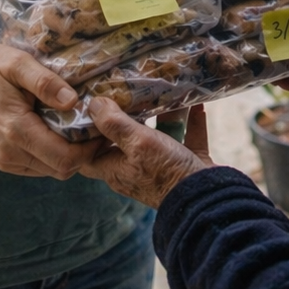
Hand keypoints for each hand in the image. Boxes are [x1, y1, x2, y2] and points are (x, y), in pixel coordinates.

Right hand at [0, 44, 102, 179]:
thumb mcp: (17, 63)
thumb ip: (45, 82)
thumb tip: (73, 101)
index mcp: (17, 130)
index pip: (65, 158)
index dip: (90, 149)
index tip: (103, 129)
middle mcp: (11, 152)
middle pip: (62, 169)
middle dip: (85, 154)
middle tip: (98, 129)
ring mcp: (6, 159)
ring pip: (52, 171)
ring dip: (71, 155)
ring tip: (82, 129)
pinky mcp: (5, 160)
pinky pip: (39, 166)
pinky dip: (55, 155)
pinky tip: (60, 133)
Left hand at [80, 98, 214, 208]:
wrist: (206, 200)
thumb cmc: (167, 173)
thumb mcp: (138, 143)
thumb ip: (115, 124)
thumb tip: (93, 104)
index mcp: (115, 168)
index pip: (87, 153)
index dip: (82, 134)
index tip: (85, 108)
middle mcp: (135, 169)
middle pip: (123, 140)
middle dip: (125, 116)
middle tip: (125, 89)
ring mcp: (162, 168)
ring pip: (157, 136)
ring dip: (161, 115)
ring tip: (161, 90)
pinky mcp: (186, 165)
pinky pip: (186, 138)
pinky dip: (190, 121)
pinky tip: (195, 103)